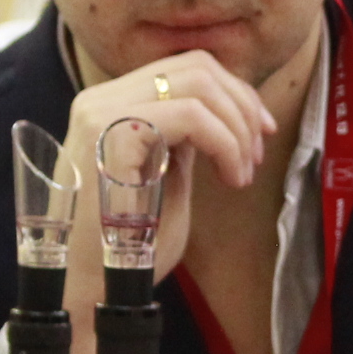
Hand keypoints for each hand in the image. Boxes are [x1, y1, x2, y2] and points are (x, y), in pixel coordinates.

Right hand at [56, 50, 275, 353]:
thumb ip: (182, 140)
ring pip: (198, 85)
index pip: (185, 68)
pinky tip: (230, 179)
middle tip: (256, 156)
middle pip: (196, 66)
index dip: (235, 93)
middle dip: (243, 106)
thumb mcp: (163, 177)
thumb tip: (223, 115)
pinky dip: (225, 143)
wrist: (91, 287)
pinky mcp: (113, 133)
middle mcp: (102, 98)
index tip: (261, 133)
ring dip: (236, 128)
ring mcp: (104, 111)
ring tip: (242, 173)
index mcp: (111, 105)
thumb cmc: (128, 245)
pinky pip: (191, 116)